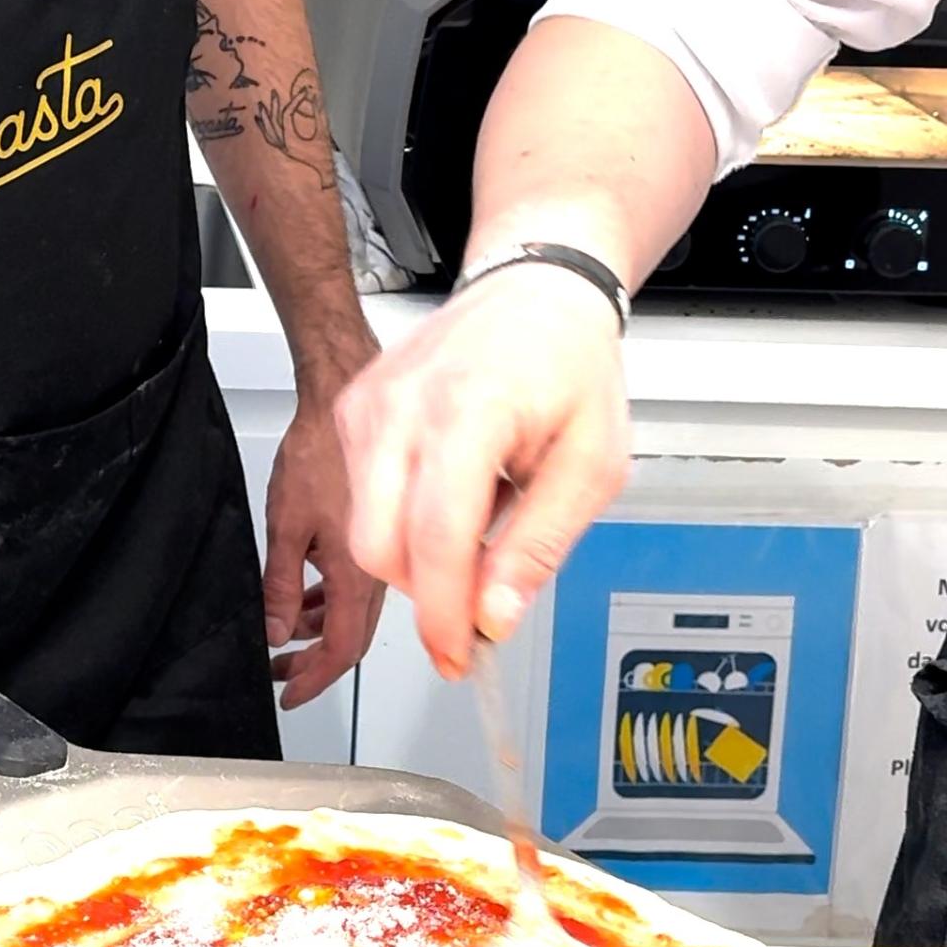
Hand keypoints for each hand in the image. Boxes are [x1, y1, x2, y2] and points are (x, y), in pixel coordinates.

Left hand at [262, 392, 386, 709]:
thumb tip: (276, 631)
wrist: (344, 399)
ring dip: (318, 630)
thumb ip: (281, 585)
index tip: (289, 693)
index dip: (315, 679)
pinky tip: (304, 597)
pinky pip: (352, 586)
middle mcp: (380, 571)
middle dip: (313, 662)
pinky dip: (327, 600)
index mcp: (361, 573)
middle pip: (350, 639)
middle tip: (280, 672)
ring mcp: (379, 555)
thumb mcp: (286, 526)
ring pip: (351, 613)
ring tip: (284, 637)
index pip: (343, 650)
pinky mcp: (373, 536)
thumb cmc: (320, 449)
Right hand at [334, 264, 628, 678]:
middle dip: (426, 593)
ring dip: (416, 555)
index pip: (438, 537)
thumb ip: (539, 545)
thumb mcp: (592, 464)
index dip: (445, 613)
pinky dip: (401, 518)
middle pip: (379, 544)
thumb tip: (494, 616)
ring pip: (363, 527)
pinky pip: (360, 496)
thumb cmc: (569, 362)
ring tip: (478, 521)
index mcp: (470, 411)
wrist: (534, 290)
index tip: (459, 657)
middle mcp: (404, 404)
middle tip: (476, 601)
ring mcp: (370, 404)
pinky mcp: (354, 409)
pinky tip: (449, 494)